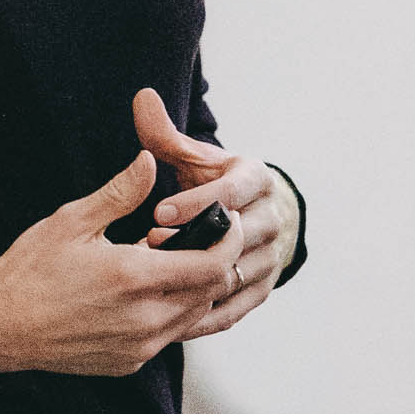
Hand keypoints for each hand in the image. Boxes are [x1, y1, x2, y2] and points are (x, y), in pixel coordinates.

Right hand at [0, 148, 246, 376]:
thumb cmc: (32, 269)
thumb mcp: (73, 221)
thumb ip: (120, 192)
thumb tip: (149, 159)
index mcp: (134, 279)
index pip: (214, 264)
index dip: (229, 239)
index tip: (226, 219)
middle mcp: (144, 319)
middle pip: (212, 291)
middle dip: (216, 261)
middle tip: (199, 235)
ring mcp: (139, 347)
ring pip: (195, 317)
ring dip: (196, 288)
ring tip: (170, 261)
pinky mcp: (130, 363)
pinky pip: (170, 336)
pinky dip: (173, 311)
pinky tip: (150, 291)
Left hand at [133, 86, 300, 337]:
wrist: (251, 218)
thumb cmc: (213, 183)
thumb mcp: (194, 158)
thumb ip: (164, 135)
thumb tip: (142, 97)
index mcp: (257, 179)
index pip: (233, 191)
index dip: (196, 203)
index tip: (157, 213)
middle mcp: (272, 218)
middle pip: (236, 235)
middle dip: (192, 243)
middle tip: (147, 248)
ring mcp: (271, 256)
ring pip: (235, 273)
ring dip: (195, 280)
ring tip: (153, 283)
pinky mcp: (262, 289)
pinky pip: (234, 307)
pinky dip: (203, 316)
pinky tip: (167, 317)